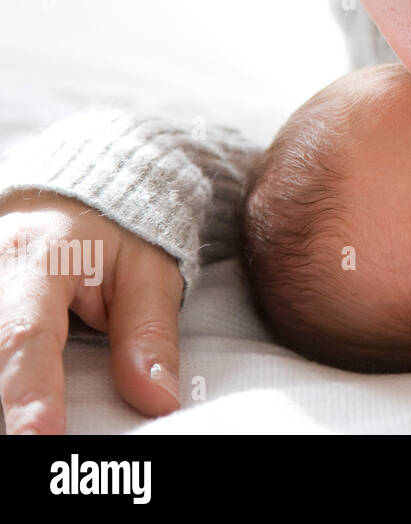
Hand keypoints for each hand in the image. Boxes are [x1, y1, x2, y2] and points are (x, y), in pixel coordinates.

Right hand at [0, 191, 182, 433]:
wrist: (64, 202)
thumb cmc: (112, 236)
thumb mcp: (149, 271)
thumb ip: (149, 335)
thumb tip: (158, 401)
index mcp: (34, 259)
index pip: (25, 336)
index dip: (30, 395)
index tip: (38, 440)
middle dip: (8, 408)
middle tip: (40, 445)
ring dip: (5, 400)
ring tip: (36, 432)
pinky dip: (3, 391)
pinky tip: (19, 417)